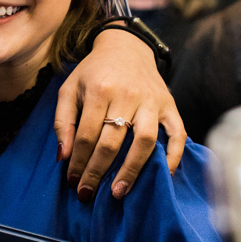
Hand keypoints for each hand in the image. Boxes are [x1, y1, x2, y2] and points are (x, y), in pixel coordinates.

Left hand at [54, 28, 185, 199]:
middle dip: (98, 172)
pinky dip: (174, 156)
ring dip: (132, 169)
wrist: (126, 47)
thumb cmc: (94, 72)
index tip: (73, 182)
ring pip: (145, 140)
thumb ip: (63, 122)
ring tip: (119, 192)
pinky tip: (162, 176)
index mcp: (100, 90)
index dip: (79, 162)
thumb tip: (63, 157)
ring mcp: (152, 101)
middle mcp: (127, 95)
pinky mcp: (170, 105)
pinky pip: (177, 133)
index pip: (87, 135)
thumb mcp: (70, 89)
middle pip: (113, 141)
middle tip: (88, 194)